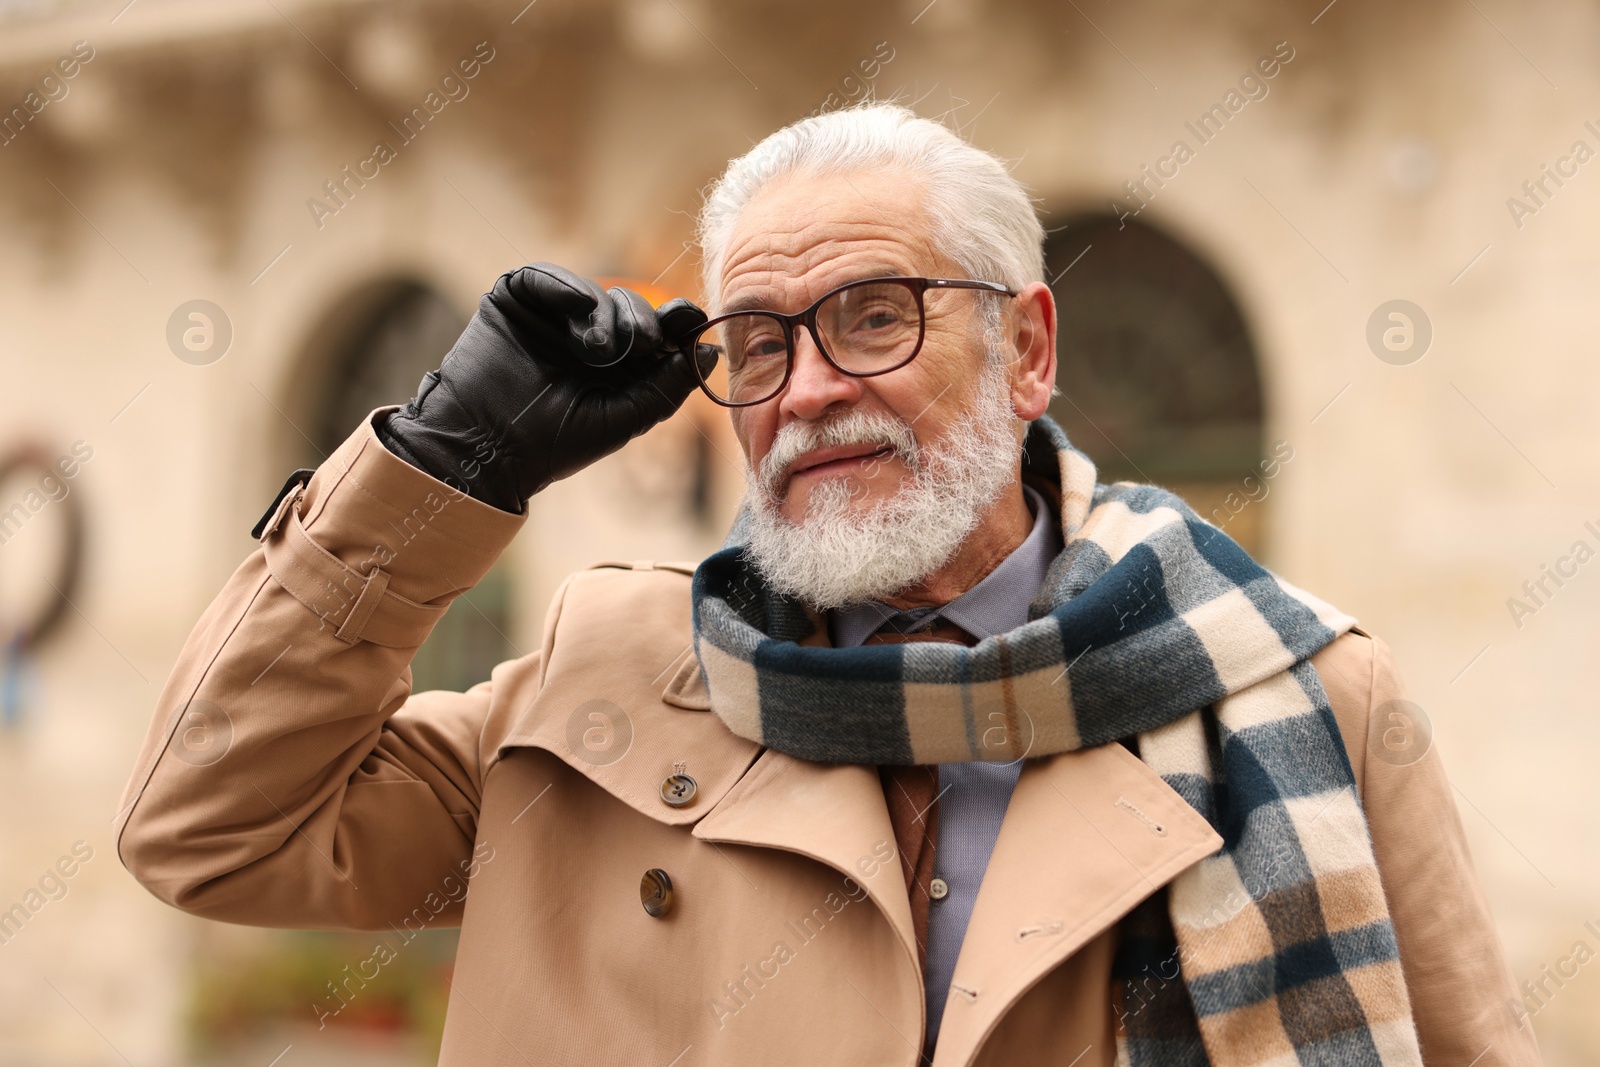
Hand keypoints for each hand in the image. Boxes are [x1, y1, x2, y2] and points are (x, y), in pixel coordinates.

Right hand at [377, 263, 716, 511]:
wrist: (486, 449)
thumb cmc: (552, 444)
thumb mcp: (623, 418)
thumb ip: (666, 387)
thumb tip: (709, 351)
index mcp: (614, 367)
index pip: (656, 333)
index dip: (677, 324)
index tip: (695, 321)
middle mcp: (585, 338)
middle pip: (634, 307)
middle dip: (644, 323)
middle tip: (641, 347)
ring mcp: (551, 317)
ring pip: (598, 291)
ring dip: (608, 314)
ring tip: (598, 350)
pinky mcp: (516, 298)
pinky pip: (550, 276)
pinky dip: (569, 289)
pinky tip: (579, 315)